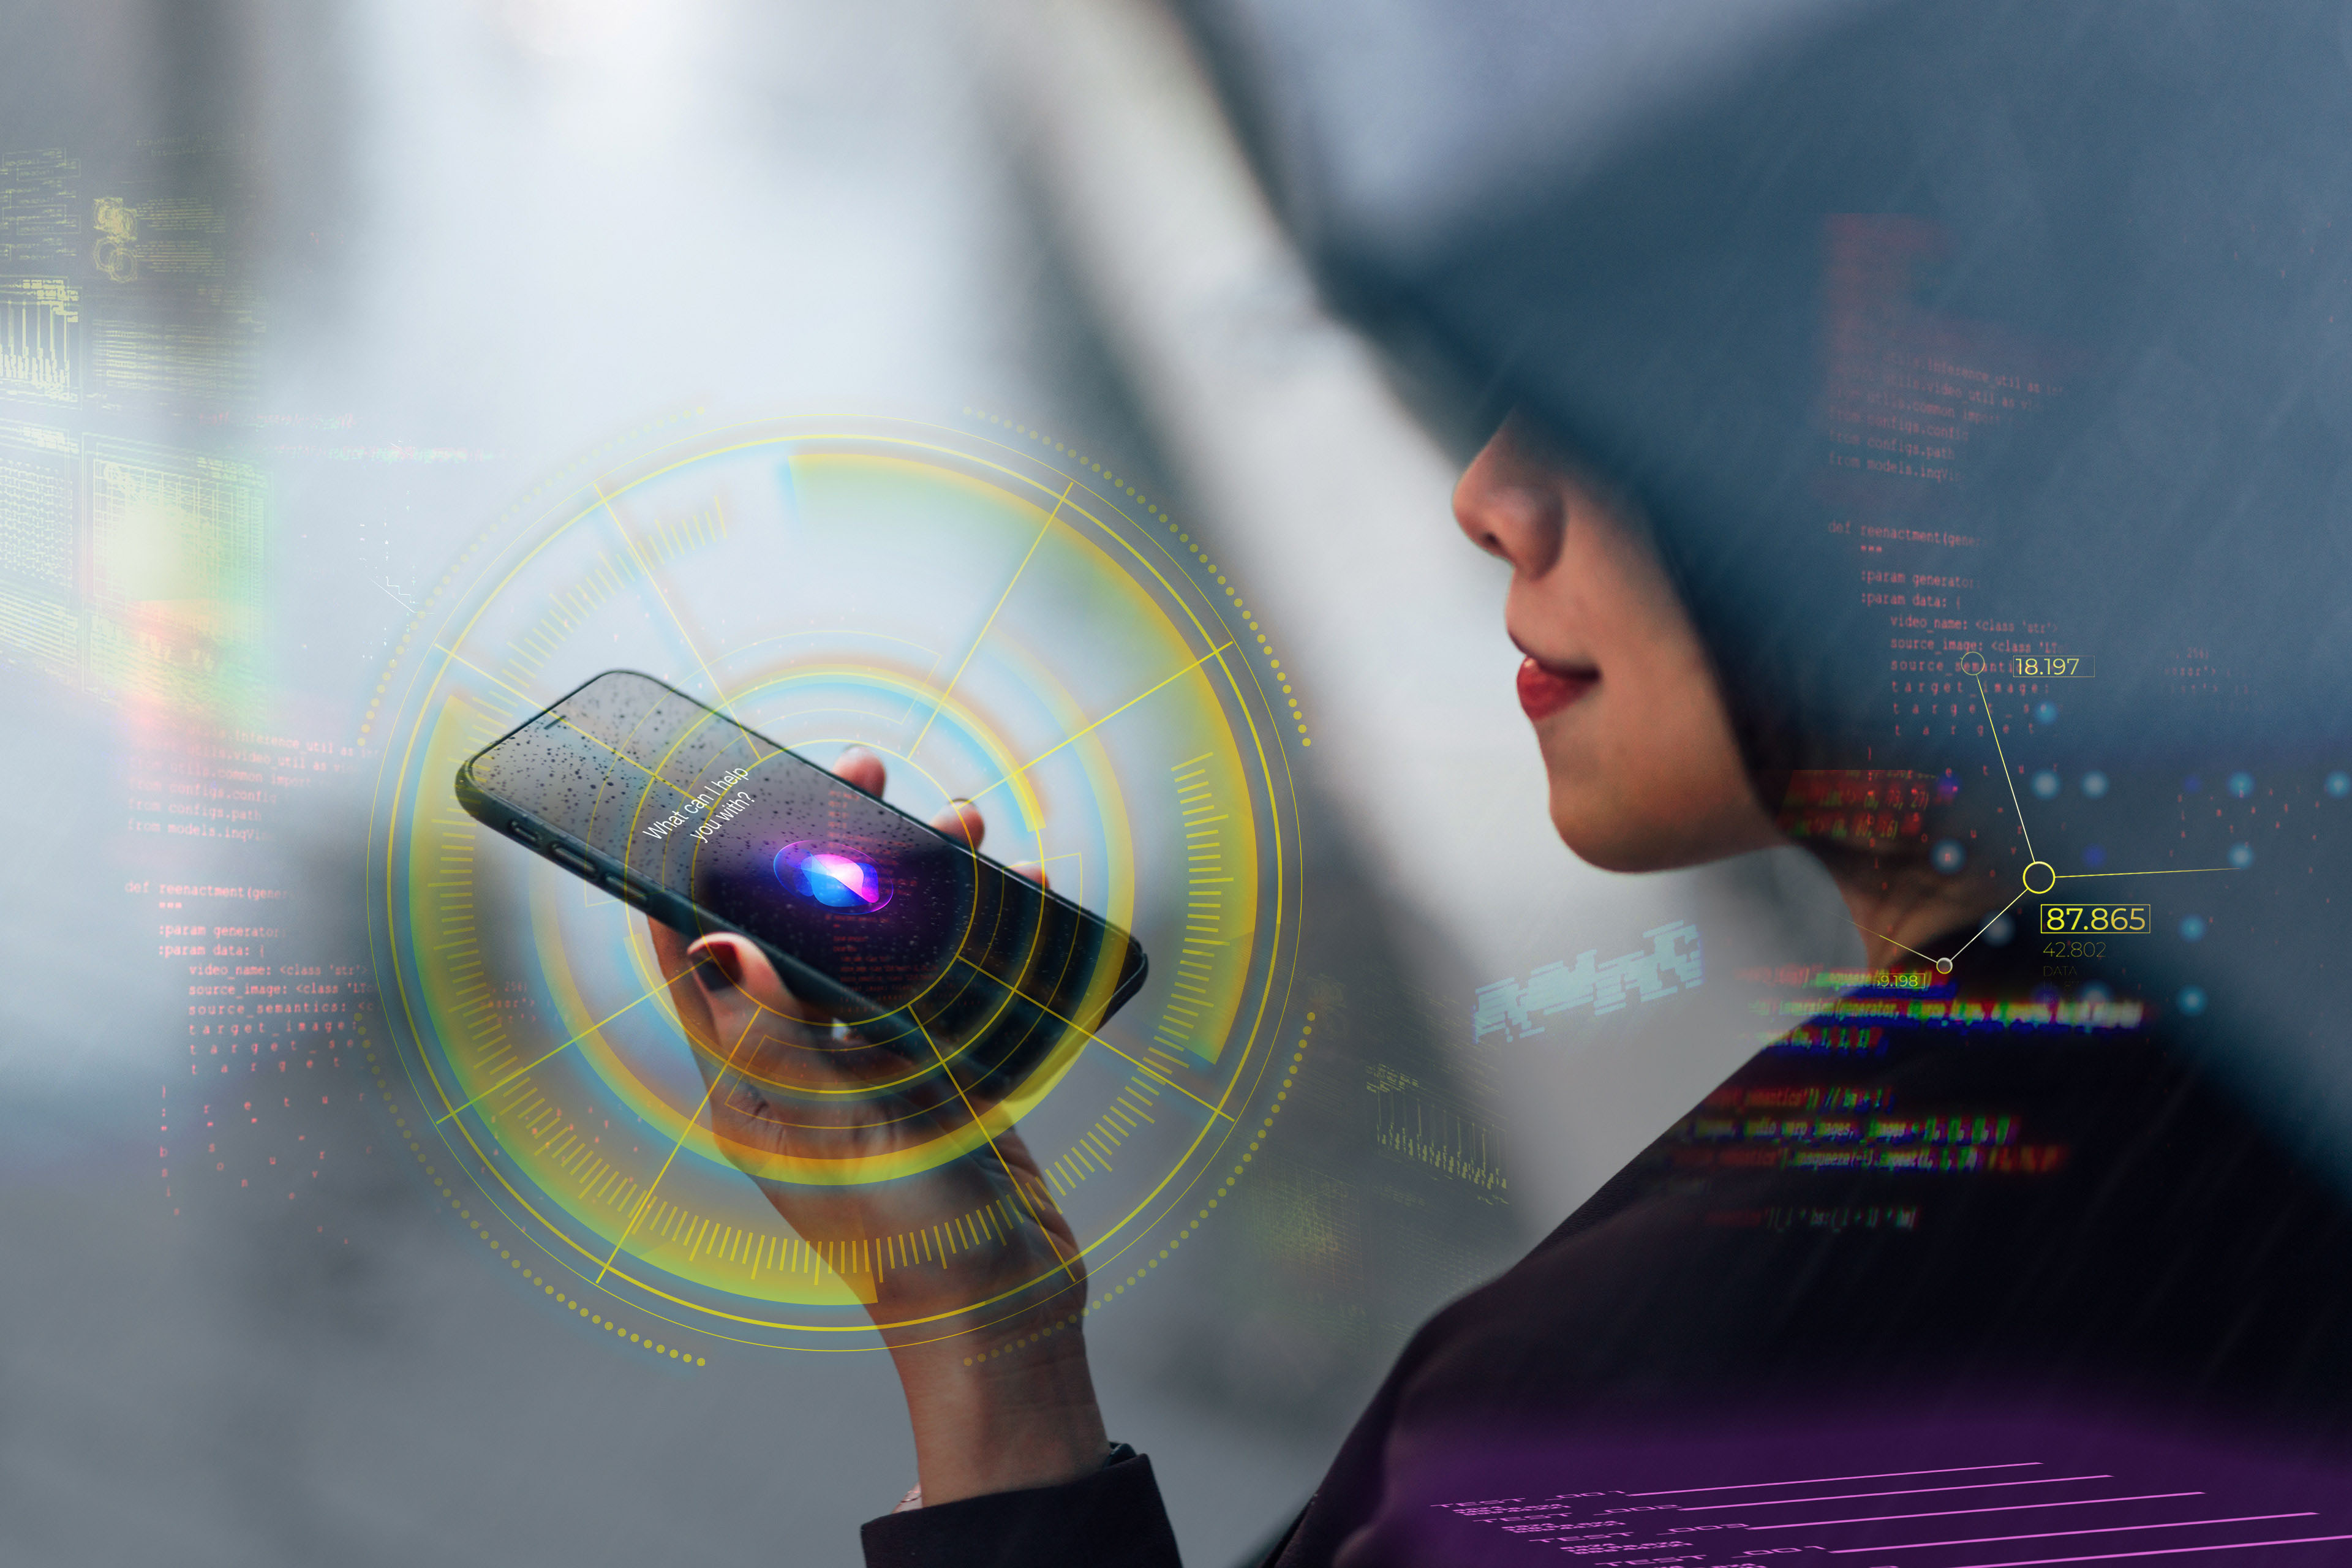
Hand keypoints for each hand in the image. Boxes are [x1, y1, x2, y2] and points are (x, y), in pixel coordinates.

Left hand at [647, 747, 1107, 1501]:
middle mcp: (804, 1068)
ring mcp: (874, 1070)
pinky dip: (976, 931)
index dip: (695, 874)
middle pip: (799, 931)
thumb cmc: (907, 1235)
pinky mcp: (939, 1074)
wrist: (1004, 1309)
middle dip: (827, 847)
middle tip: (862, 770)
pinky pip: (946, 981)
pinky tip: (1012, 886)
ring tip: (955, 821)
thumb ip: (779, 1035)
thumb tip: (710, 945)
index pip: (699, 961)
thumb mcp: (835, 1129)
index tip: (712, 794)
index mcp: (751, 1086)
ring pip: (880, 945)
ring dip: (914, 878)